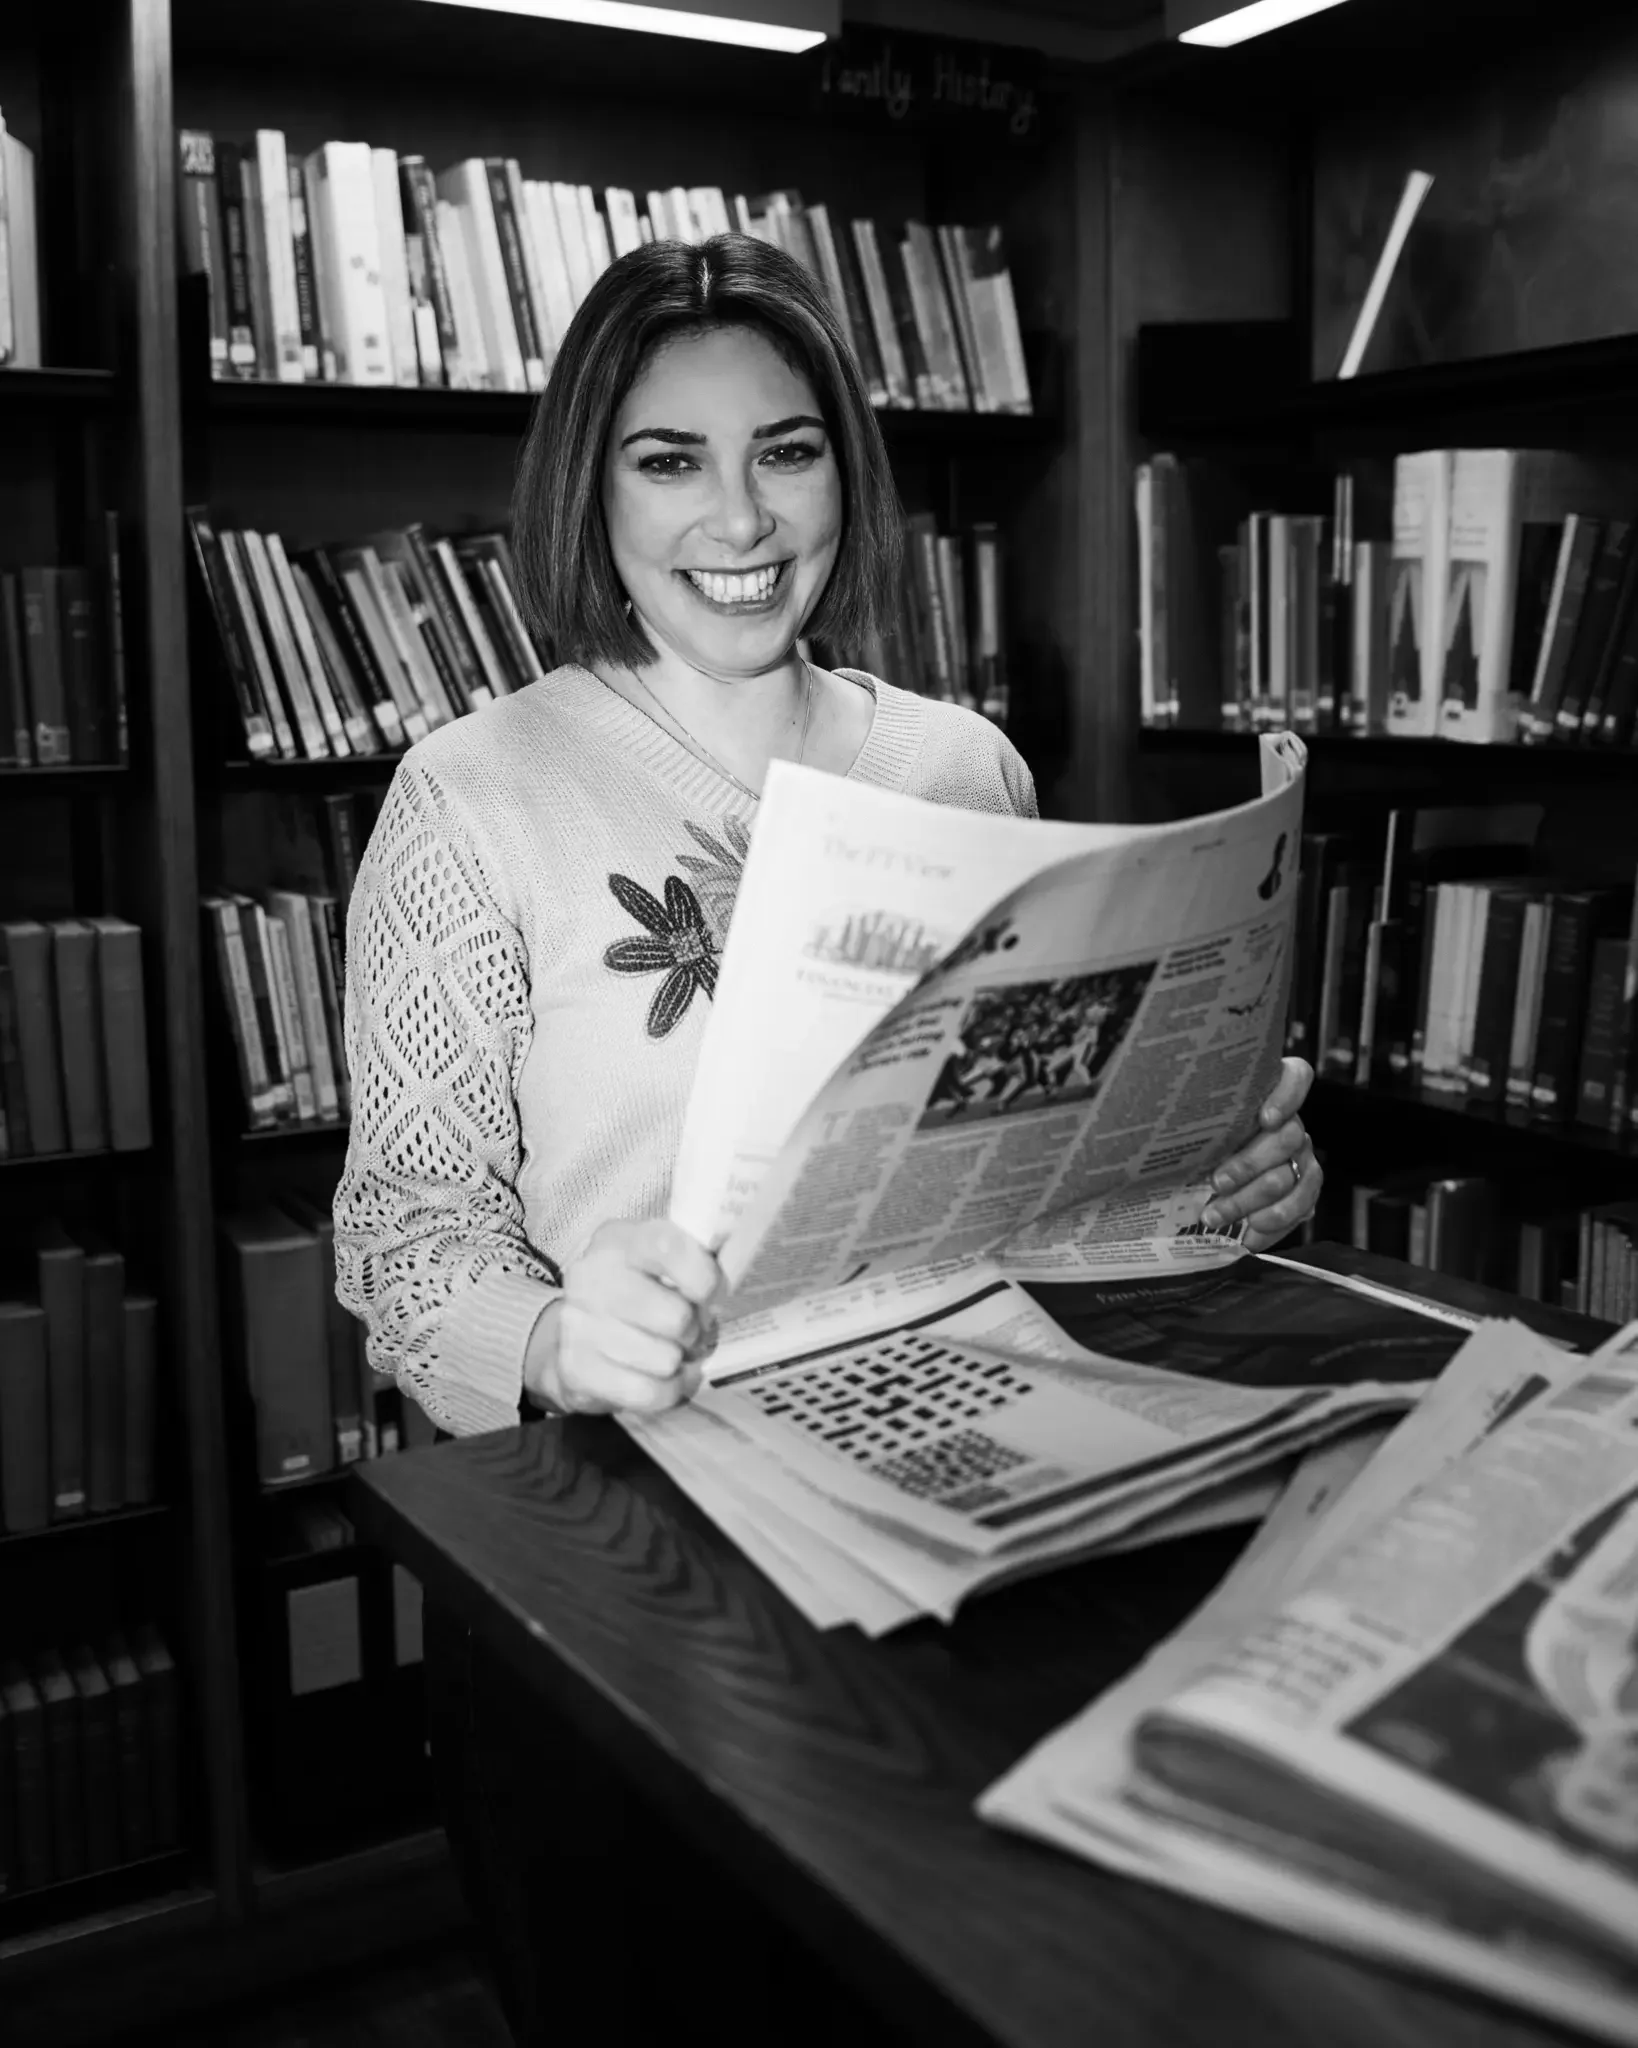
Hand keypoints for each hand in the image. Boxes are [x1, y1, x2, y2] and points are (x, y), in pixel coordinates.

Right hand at [524, 1219, 721, 1416]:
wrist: (575, 1340)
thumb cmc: (635, 1296)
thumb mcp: (660, 1265)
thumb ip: (695, 1263)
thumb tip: (723, 1288)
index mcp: (618, 1241)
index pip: (668, 1247)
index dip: (703, 1277)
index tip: (711, 1295)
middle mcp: (591, 1277)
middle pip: (676, 1318)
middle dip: (693, 1332)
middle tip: (687, 1332)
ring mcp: (578, 1324)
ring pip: (666, 1360)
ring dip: (678, 1363)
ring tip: (667, 1354)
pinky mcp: (577, 1369)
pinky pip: (649, 1392)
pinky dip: (666, 1391)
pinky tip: (659, 1379)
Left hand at [1200, 1056, 1321, 1253]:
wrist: (1206, 1185)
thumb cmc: (1193, 1145)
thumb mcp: (1189, 1126)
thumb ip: (1186, 1116)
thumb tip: (1153, 1112)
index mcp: (1267, 1096)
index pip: (1297, 1077)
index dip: (1287, 1096)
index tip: (1264, 1119)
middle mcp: (1291, 1124)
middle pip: (1288, 1136)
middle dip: (1250, 1163)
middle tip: (1216, 1182)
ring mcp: (1301, 1157)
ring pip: (1293, 1176)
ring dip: (1252, 1199)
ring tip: (1217, 1214)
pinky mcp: (1304, 1191)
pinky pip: (1303, 1206)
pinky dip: (1274, 1223)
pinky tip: (1249, 1233)